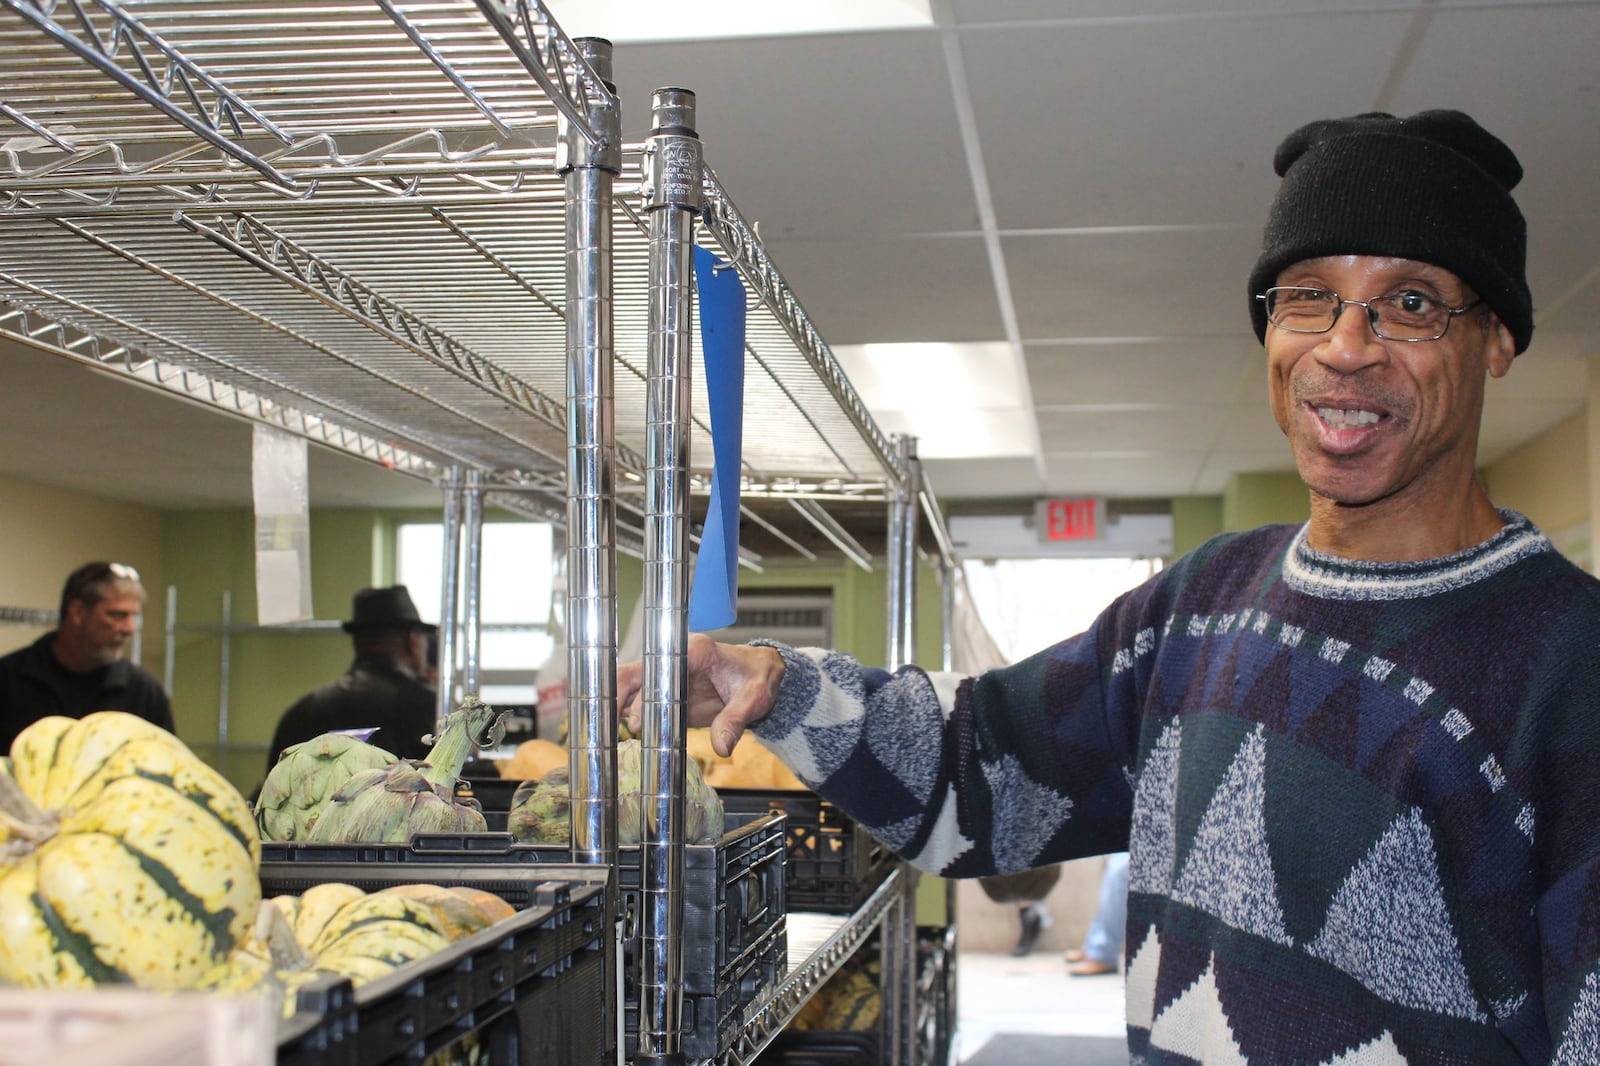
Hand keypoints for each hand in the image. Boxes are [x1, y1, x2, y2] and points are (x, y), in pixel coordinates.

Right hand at [617, 632, 784, 756]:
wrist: (762, 677)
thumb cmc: (758, 678)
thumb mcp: (754, 699)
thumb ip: (735, 720)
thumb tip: (722, 747)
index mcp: (694, 651)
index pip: (655, 665)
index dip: (637, 688)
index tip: (629, 715)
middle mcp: (674, 659)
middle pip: (632, 673)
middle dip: (617, 698)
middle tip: (617, 728)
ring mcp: (668, 676)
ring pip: (631, 687)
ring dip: (620, 709)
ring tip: (618, 735)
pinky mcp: (667, 693)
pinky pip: (641, 702)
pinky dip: (629, 716)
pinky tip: (623, 733)